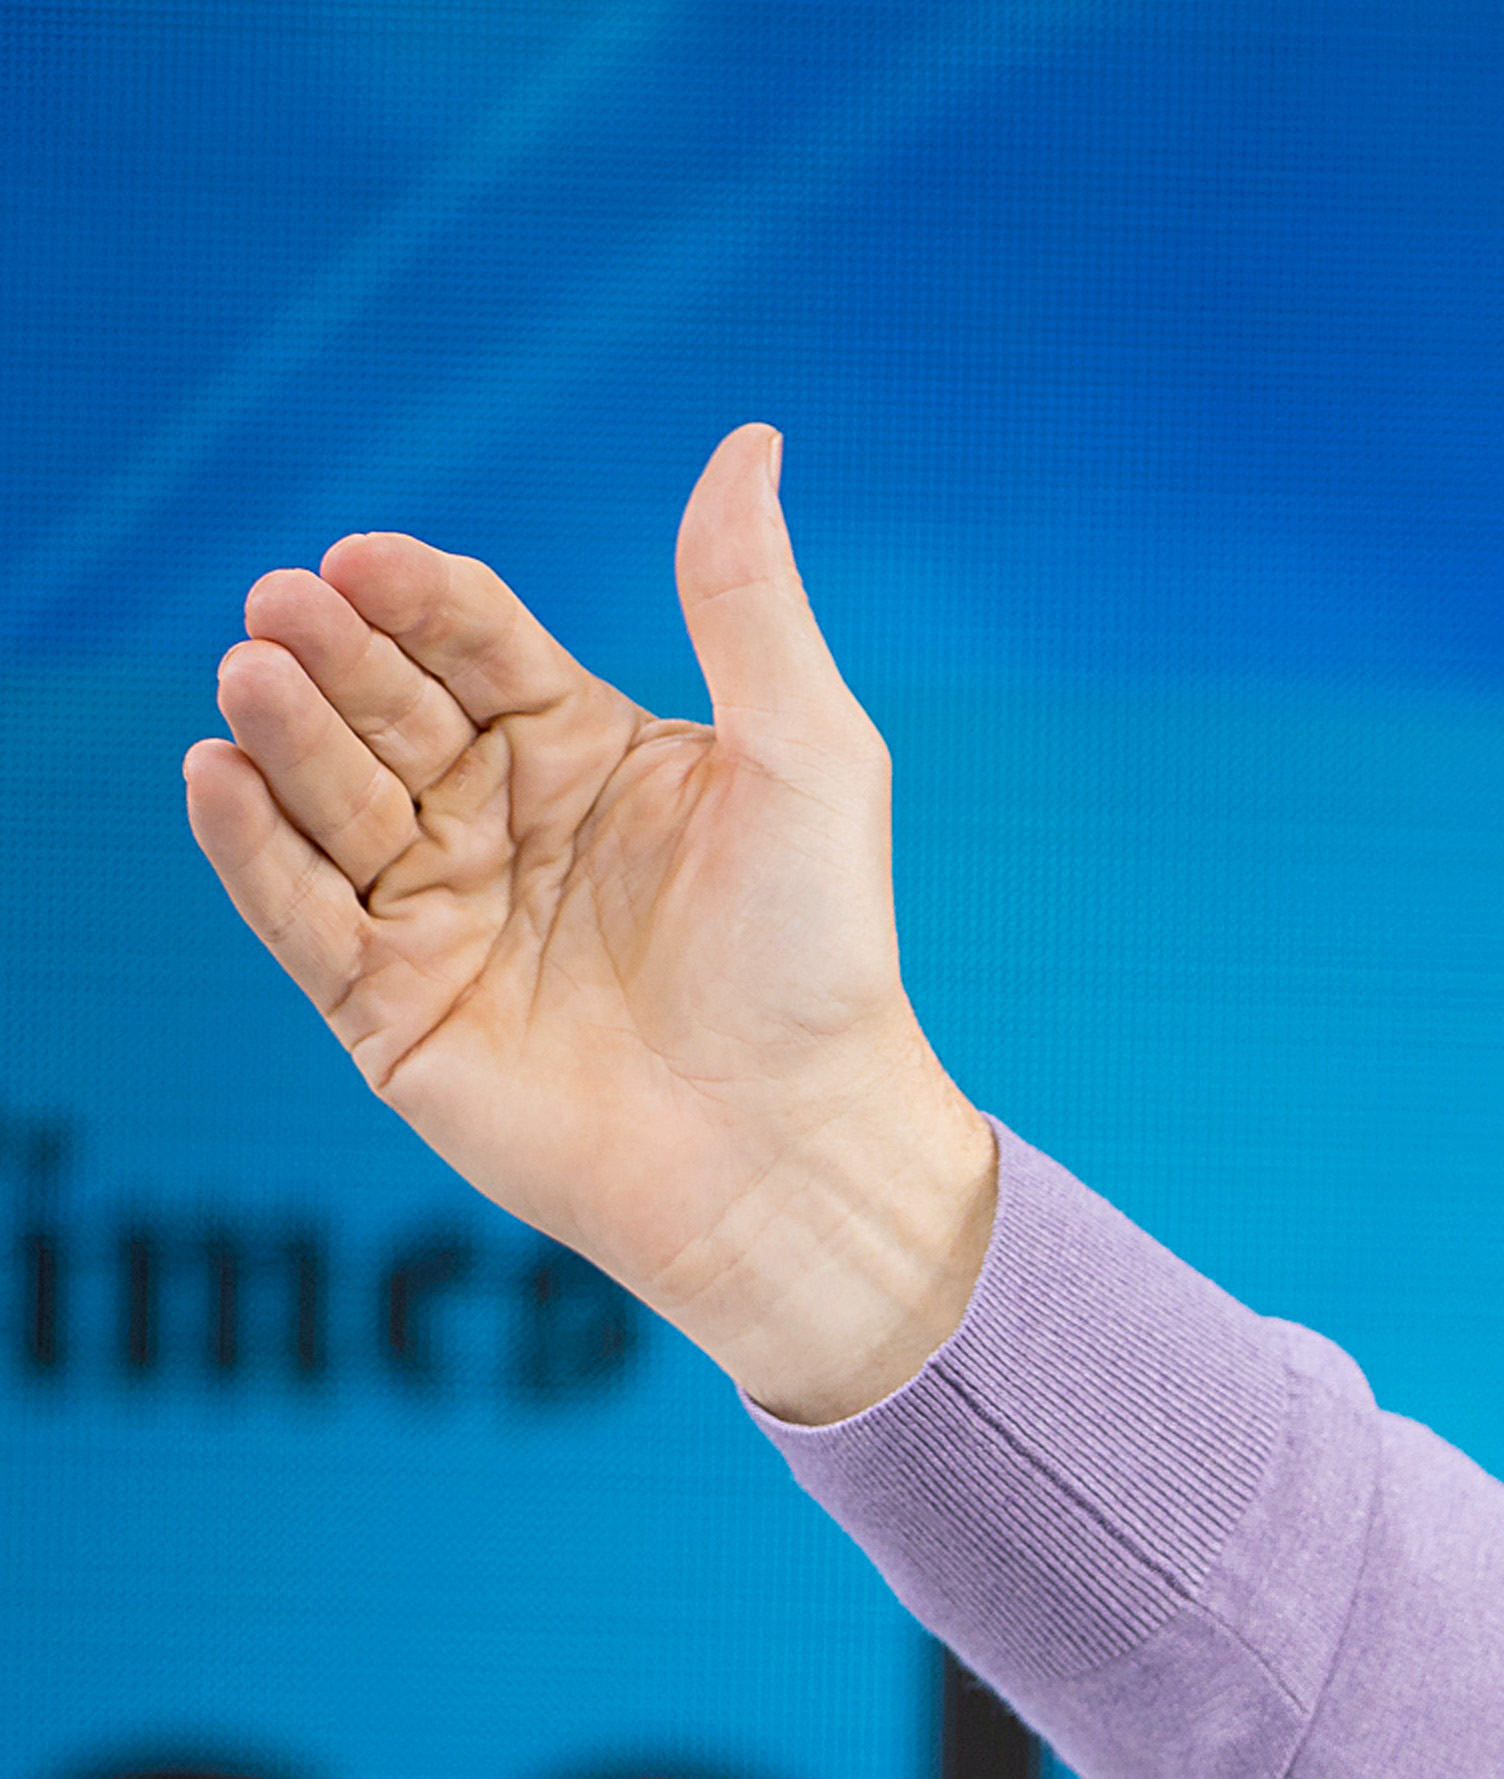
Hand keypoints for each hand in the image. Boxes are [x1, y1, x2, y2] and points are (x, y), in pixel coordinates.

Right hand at [181, 424, 991, 1423]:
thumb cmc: (820, 958)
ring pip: (327, 797)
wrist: (798, 1149)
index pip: (472, 637)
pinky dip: (248, 846)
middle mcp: (499, 819)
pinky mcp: (389, 1009)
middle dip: (334, 653)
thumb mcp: (807, 758)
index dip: (417, 595)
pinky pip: (294, 913)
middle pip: (386, 705)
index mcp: (584, 748)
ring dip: (284, 732)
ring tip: (256, 674)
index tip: (370, 559)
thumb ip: (752, 603)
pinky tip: (217, 775)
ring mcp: (436, 912)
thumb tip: (750, 439)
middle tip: (290, 608)